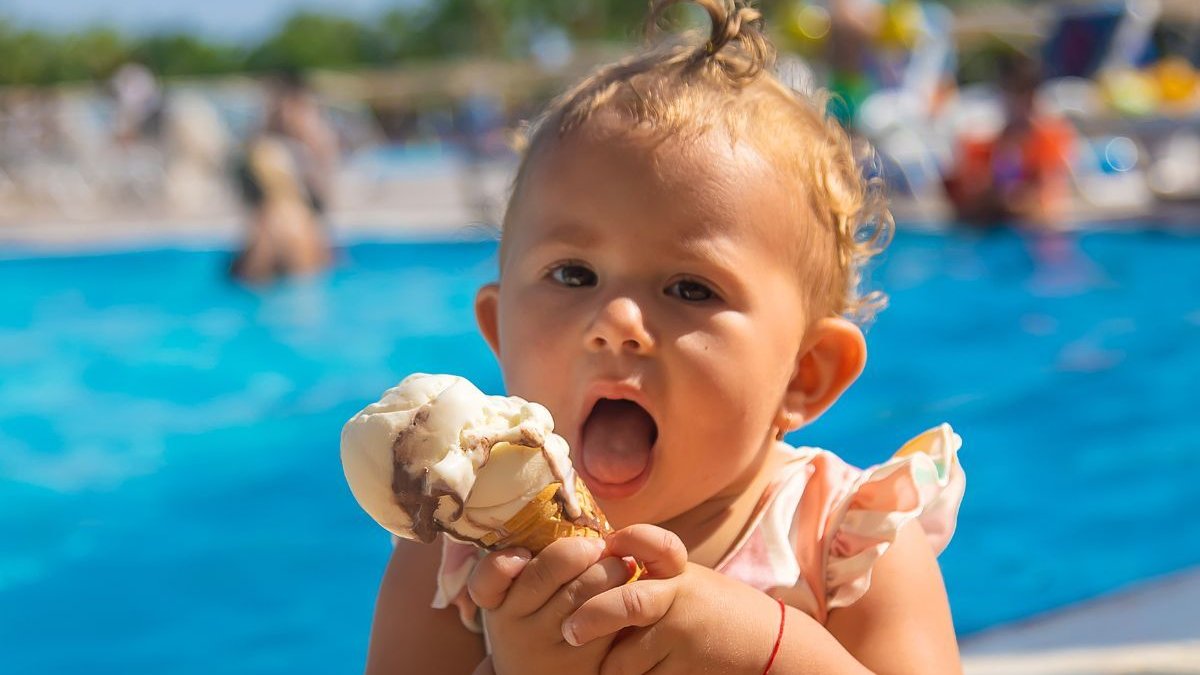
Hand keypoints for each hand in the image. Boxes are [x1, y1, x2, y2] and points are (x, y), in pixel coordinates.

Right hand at [467, 536, 631, 674]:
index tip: (523, 554)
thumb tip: (574, 518)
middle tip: (598, 546)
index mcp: (498, 605)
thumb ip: (531, 569)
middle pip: (546, 572)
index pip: (486, 580)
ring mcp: (551, 643)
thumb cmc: (538, 628)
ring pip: (583, 591)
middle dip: (579, 550)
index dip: (503, 563)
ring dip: (610, 568)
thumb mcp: (518, 605)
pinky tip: (629, 589)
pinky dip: (623, 595)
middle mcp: (518, 625)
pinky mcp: (584, 659)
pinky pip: (608, 617)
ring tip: (621, 564)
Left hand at [562, 525, 779, 674]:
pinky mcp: (687, 670)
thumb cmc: (712, 607)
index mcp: (678, 569)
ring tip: (603, 664)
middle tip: (569, 631)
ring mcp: (685, 636)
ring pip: (625, 658)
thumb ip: (647, 572)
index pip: (652, 541)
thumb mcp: (684, 578)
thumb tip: (590, 563)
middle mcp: (681, 597)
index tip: (608, 544)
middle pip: (627, 604)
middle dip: (590, 618)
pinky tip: (634, 672)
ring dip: (609, 664)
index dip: (628, 539)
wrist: (767, 642)